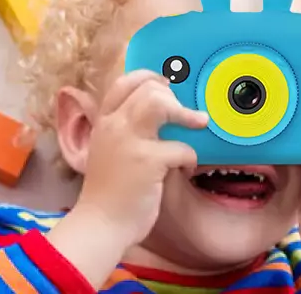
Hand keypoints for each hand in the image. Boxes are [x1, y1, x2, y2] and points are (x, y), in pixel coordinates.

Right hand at [47, 71, 207, 287]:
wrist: (101, 223)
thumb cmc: (109, 192)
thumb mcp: (108, 152)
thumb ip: (126, 133)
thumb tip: (160, 117)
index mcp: (104, 122)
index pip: (124, 83)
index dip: (149, 78)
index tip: (167, 85)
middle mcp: (114, 125)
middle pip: (147, 88)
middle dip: (173, 98)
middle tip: (187, 114)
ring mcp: (130, 141)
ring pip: (160, 103)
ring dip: (185, 114)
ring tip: (199, 123)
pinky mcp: (148, 161)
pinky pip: (181, 147)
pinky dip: (190, 158)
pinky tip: (185, 170)